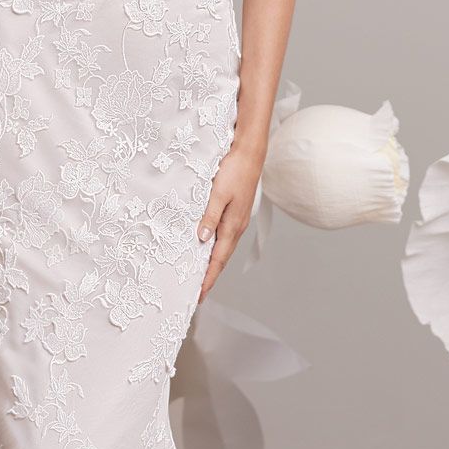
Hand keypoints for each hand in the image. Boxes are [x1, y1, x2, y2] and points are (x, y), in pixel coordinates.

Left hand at [196, 143, 262, 302]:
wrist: (250, 153)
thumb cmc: (234, 170)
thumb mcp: (218, 193)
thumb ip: (210, 217)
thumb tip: (203, 240)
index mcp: (233, 226)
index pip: (217, 259)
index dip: (208, 278)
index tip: (199, 295)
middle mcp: (237, 227)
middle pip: (221, 259)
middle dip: (210, 277)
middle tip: (197, 293)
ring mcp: (238, 221)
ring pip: (224, 249)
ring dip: (213, 264)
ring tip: (202, 277)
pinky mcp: (237, 213)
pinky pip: (225, 238)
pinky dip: (217, 249)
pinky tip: (209, 249)